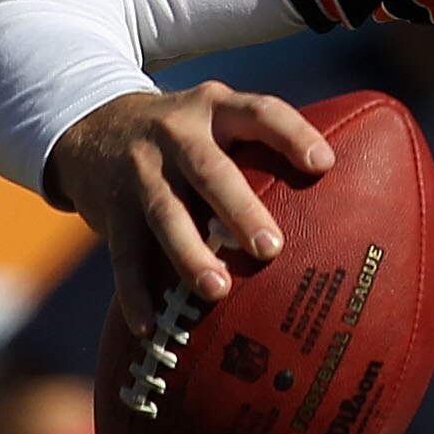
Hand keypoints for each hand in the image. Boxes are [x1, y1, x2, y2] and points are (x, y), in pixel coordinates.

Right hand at [47, 85, 333, 322]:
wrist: (92, 125)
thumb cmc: (186, 137)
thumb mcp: (218, 121)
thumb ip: (262, 150)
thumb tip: (341, 207)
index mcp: (216, 108)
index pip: (260, 112)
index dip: (292, 134)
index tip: (324, 165)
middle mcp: (176, 133)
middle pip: (209, 170)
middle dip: (239, 208)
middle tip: (271, 248)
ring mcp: (140, 170)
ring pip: (165, 213)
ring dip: (190, 254)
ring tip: (218, 290)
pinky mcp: (111, 207)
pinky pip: (124, 253)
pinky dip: (135, 291)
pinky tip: (148, 325)